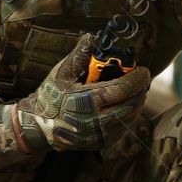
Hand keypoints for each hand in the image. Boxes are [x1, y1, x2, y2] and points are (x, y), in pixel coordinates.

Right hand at [14, 34, 150, 151]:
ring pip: (129, 118)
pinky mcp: (99, 143)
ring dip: (136, 103)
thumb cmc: (49, 97)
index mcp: (87, 100)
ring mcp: (98, 134)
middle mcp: (95, 120)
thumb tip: (90, 38)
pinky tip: (125, 107)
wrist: (37, 125)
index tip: (143, 70)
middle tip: (141, 81)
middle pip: (132, 103)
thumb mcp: (61, 73)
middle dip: (140, 90)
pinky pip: (122, 129)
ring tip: (135, 92)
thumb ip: (78, 55)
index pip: (123, 88)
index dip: (138, 77)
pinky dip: (128, 116)